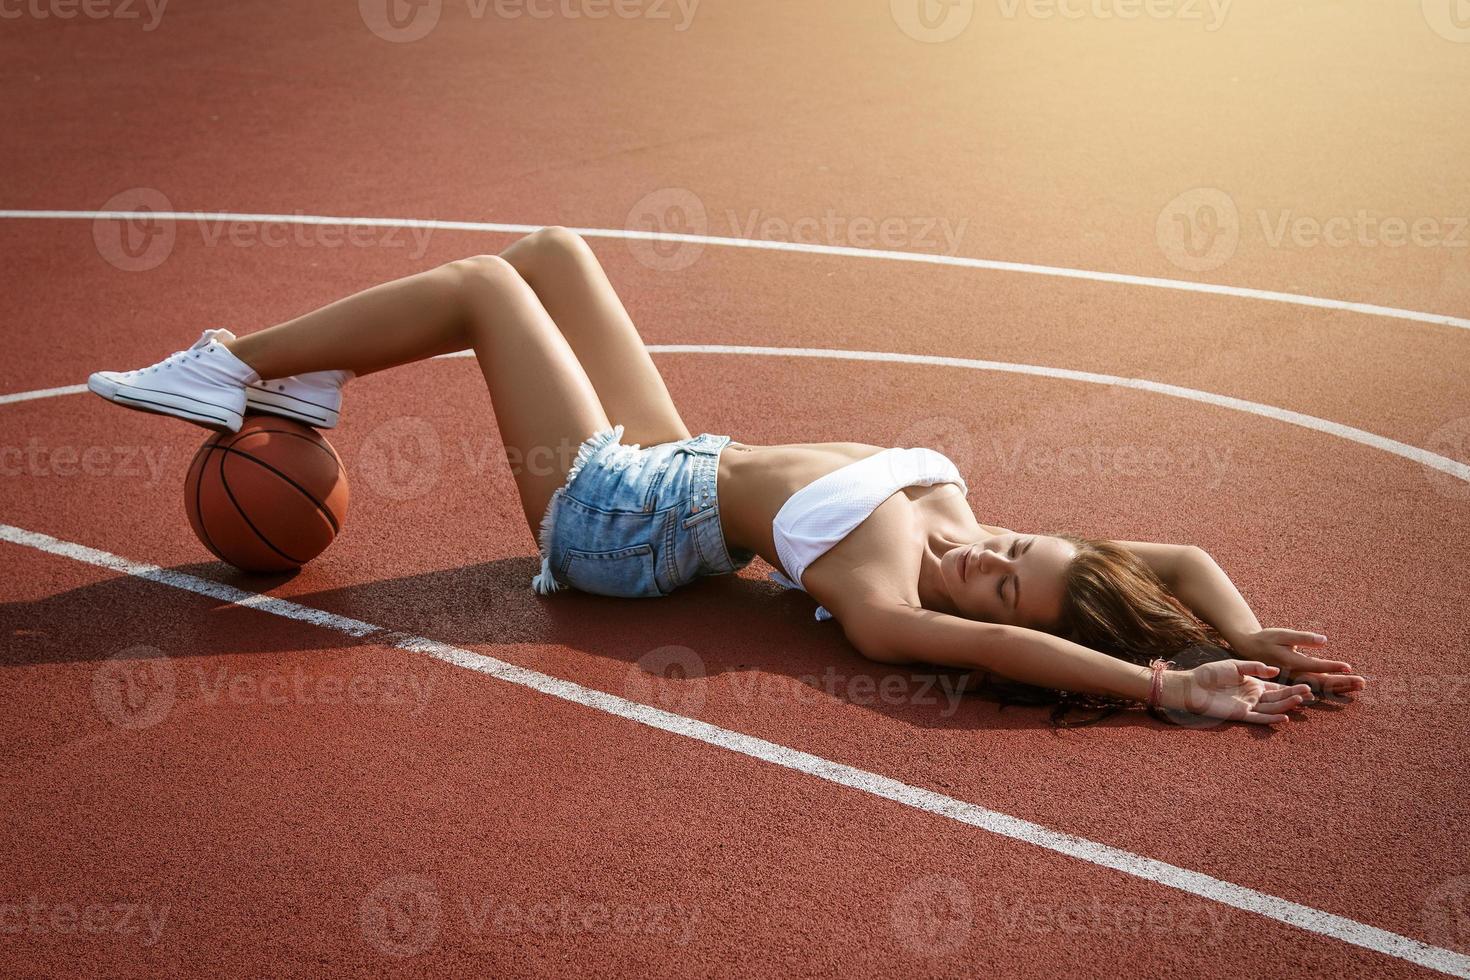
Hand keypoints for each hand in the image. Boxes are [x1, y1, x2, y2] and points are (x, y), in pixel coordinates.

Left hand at [1160, 660, 1313, 724]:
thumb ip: (1254, 668)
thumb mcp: (1234, 666)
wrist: (1192, 685)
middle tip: (1310, 692)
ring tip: (1301, 700)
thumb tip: (1274, 670)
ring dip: (1286, 705)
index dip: (1291, 687)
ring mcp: (1247, 706)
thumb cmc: (1210, 674)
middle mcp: (1253, 696)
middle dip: (1294, 695)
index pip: (1276, 687)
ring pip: (1272, 708)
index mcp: (1253, 684)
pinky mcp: (1239, 714)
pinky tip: (1284, 717)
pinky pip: (1258, 718)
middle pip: (1278, 698)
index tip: (1307, 685)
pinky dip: (1271, 718)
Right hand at [1229, 628, 1365, 696]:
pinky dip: (1333, 687)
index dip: (1332, 667)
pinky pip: (1318, 686)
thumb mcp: (1283, 634)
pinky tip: (1345, 688)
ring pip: (1322, 686)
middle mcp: (1294, 674)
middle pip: (1322, 681)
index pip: (1315, 666)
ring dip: (1341, 686)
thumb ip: (1303, 638)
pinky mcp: (1298, 680)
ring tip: (1360, 686)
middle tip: (1362, 683)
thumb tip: (1324, 640)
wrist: (1249, 648)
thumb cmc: (1267, 638)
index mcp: (1290, 662)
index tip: (1349, 667)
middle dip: (1343, 682)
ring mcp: (1296, 679)